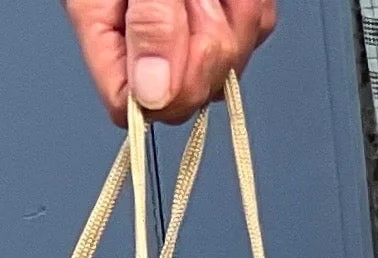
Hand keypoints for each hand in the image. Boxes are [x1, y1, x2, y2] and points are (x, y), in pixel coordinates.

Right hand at [62, 0, 277, 125]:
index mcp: (102, 23)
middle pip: (191, 94)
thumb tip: (153, 94)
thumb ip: (150, 27)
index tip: (179, 48)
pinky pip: (253, 33)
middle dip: (206, 45)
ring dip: (232, 19)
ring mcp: (189, 34)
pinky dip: (247, 7)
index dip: (163, 92)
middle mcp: (146, 37)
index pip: (128, 106)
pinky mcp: (225, 21)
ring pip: (230, 67)